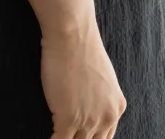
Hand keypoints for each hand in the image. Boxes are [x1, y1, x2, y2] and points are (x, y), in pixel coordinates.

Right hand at [41, 18, 126, 138]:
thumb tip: (86, 102)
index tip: (78, 137)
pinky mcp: (69, 119)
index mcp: (116, 107)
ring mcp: (89, 120)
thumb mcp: (100, 76)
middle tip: (68, 136)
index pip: (105, 137)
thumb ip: (97, 95)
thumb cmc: (80, 46)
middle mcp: (107, 117)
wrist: (72, 35)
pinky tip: (48, 138)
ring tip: (58, 136)